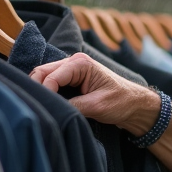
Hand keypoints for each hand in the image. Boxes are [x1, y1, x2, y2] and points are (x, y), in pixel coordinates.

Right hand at [29, 52, 156, 133]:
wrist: (135, 105)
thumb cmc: (122, 102)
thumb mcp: (97, 106)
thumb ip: (73, 106)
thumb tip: (52, 109)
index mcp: (81, 63)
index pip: (51, 76)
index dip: (45, 93)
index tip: (46, 109)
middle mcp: (73, 62)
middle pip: (42, 72)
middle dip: (37, 89)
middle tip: (36, 108)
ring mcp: (71, 69)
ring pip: (44, 77)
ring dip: (40, 90)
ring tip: (40, 107)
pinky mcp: (70, 79)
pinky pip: (51, 83)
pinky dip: (46, 92)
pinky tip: (47, 104)